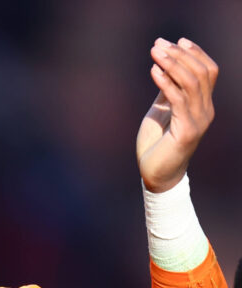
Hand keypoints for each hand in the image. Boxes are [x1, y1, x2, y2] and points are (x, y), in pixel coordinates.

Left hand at [136, 37, 217, 191]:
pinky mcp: (186, 131)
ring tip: (154, 52)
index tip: (176, 40)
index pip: (208, 71)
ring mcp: (198, 121)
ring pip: (192, 83)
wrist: (155, 175)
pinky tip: (153, 71)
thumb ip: (167, 92)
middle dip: (180, 54)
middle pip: (201, 73)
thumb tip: (163, 68)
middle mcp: (205, 111)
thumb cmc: (156, 145)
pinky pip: (178, 100)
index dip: (195, 53)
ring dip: (172, 64)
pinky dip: (166, 82)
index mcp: (202, 105)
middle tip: (159, 43)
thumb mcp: (161, 111)